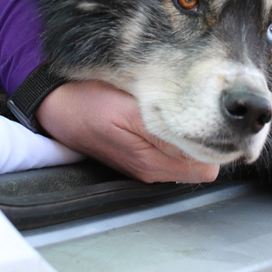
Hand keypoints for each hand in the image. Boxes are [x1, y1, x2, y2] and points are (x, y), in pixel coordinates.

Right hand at [36, 81, 219, 183]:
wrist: (54, 104)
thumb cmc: (87, 101)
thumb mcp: (127, 110)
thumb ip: (165, 132)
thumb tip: (205, 149)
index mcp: (152, 162)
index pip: (208, 163)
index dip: (217, 141)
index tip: (215, 117)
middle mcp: (152, 169)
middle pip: (203, 162)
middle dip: (208, 138)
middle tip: (200, 108)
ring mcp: (146, 163)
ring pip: (189, 156)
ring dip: (191, 134)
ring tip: (180, 108)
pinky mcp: (140, 155)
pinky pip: (172, 151)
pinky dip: (176, 134)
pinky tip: (164, 115)